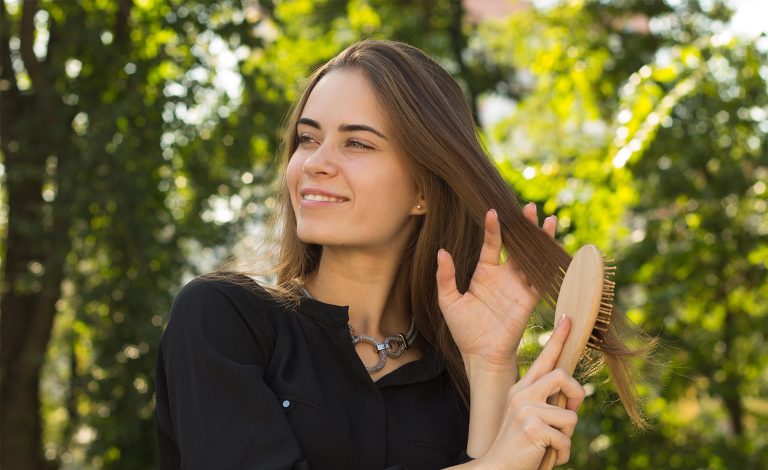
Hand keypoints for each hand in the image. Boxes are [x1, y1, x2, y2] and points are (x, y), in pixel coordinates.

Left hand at [436, 203, 556, 370]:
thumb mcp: (449, 301)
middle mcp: (504, 276)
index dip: (493, 229)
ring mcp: (518, 287)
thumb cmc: (463, 330)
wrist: (480, 355)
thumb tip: (441, 252)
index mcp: (484, 273)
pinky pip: (540, 279)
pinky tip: (553, 248)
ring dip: (540, 240)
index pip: (492, 245)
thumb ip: (445, 277)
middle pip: (516, 246)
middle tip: (529, 208)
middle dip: (524, 227)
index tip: (493, 212)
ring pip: (532, 258)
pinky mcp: (529, 300)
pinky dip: (547, 264)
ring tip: (547, 220)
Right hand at [479, 316, 584, 469]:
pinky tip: (546, 457)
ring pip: (570, 416)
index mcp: (521, 390)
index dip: (558, 339)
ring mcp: (525, 410)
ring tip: (549, 446)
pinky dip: (562, 454)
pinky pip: (565, 439)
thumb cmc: (519, 447)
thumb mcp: (530, 419)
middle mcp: (522, 395)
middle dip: (575, 396)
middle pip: (563, 376)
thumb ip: (546, 405)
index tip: (568, 319)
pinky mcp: (532, 428)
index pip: (544, 359)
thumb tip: (573, 399)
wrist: (497, 468)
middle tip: (570, 411)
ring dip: (566, 437)